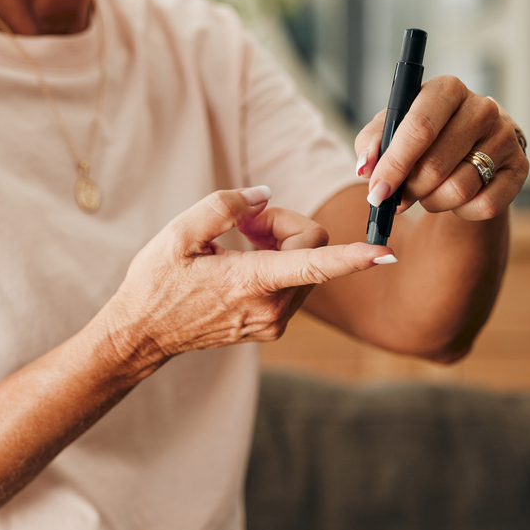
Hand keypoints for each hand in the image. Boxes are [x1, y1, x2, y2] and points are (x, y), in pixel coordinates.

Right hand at [103, 187, 392, 359]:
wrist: (144, 333)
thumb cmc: (156, 281)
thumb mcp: (178, 234)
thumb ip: (225, 207)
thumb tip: (264, 195)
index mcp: (250, 283)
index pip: (315, 265)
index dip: (353, 257)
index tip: (386, 253)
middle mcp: (270, 308)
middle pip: (312, 248)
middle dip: (284, 225)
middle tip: (244, 224)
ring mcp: (272, 322)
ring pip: (307, 265)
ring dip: (281, 244)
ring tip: (238, 245)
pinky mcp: (271, 327)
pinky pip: (294, 283)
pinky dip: (277, 263)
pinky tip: (241, 263)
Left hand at [354, 76, 528, 219]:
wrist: (469, 148)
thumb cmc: (423, 137)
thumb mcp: (391, 130)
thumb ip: (371, 144)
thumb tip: (365, 167)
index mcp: (446, 89)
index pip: (419, 128)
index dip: (394, 165)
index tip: (376, 192)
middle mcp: (482, 107)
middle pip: (436, 165)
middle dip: (410, 190)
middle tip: (399, 198)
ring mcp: (506, 136)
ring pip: (459, 189)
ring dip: (433, 202)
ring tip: (427, 193)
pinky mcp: (520, 168)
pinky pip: (485, 205)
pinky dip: (462, 211)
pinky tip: (455, 199)